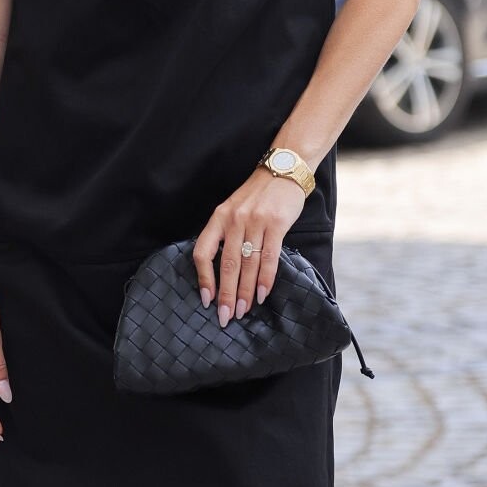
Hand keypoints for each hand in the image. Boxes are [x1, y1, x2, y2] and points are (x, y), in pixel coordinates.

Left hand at [193, 171, 307, 326]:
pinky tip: (263, 294)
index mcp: (219, 217)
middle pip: (227, 264)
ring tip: (244, 311)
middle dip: (226, 294)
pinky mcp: (276, 224)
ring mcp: (255, 221)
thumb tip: (224, 272)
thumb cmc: (257, 195)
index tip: (207, 299)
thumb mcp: (233, 209)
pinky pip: (269, 257)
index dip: (203, 278)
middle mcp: (234, 219)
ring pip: (248, 264)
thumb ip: (226, 234)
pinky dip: (266, 279)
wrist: (284, 169)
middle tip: (226, 316)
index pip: (203, 252)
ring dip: (246, 292)